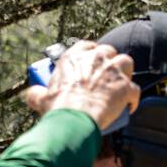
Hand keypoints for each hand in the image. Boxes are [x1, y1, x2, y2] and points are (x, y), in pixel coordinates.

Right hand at [25, 40, 139, 130]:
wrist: (74, 120)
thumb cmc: (58, 109)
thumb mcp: (41, 99)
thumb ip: (36, 94)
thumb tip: (32, 94)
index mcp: (75, 57)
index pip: (87, 46)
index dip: (91, 53)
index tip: (91, 62)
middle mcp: (96, 58)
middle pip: (109, 51)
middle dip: (109, 61)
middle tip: (105, 77)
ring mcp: (112, 71)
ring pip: (126, 63)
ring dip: (125, 73)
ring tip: (120, 85)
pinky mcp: (125, 87)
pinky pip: (135, 90)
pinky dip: (133, 99)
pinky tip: (130, 107)